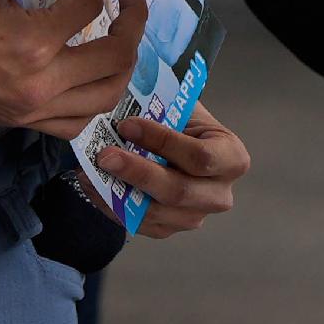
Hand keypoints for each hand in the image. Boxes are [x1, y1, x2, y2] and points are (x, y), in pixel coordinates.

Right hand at [0, 0, 148, 136]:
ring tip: (122, 33)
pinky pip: (75, 122)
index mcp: (31, 43)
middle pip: (116, 57)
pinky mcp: (16, 121)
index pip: (88, 4)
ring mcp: (29, 110)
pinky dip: (95, 98)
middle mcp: (39, 84)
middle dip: (132, 19)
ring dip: (122, 63)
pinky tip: (92, 73)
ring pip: (105, 97)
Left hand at [93, 107, 252, 237]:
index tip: (128, 125)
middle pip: (179, 191)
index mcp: (232, 158)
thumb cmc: (182, 122)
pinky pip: (138, 223)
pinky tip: (94, 185)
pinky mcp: (169, 229)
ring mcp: (195, 216)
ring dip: (119, 190)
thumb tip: (125, 93)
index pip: (201, 157)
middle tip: (104, 154)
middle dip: (138, 172)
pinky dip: (112, 205)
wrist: (179, 145)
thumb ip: (163, 104)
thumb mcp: (182, 106)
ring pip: (156, 212)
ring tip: (91, 169)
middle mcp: (219, 194)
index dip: (164, 142)